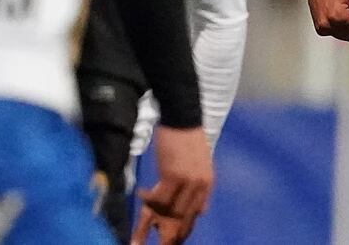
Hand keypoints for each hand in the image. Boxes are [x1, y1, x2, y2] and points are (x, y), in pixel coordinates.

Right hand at [132, 125, 210, 244]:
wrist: (183, 116)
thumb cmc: (188, 138)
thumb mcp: (201, 163)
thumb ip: (200, 187)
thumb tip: (201, 211)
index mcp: (207, 183)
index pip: (196, 214)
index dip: (183, 229)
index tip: (173, 239)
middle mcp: (199, 186)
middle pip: (183, 218)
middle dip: (170, 234)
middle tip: (161, 243)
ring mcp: (186, 181)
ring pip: (170, 212)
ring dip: (155, 223)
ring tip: (142, 233)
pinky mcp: (172, 175)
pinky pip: (158, 197)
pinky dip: (148, 201)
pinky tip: (141, 197)